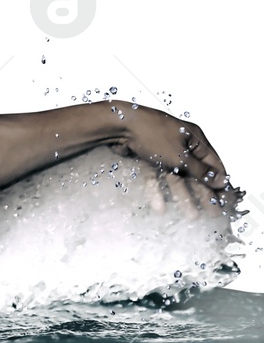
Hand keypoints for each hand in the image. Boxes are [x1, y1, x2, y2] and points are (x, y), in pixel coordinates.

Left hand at [109, 105, 231, 213]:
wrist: (117, 125)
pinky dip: (158, 190)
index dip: (220, 182)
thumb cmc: (152, 135)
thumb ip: (200, 171)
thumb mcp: (180, 157)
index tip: (226, 200)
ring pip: (175, 177)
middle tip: (212, 213)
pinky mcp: (146, 158)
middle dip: (203, 193)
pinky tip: (160, 207)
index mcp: (194, 139)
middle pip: (195, 173)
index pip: (213, 163)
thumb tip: (221, 180)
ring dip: (183, 196)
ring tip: (192, 216)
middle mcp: (180, 144)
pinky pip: (155, 177)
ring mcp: (162, 151)